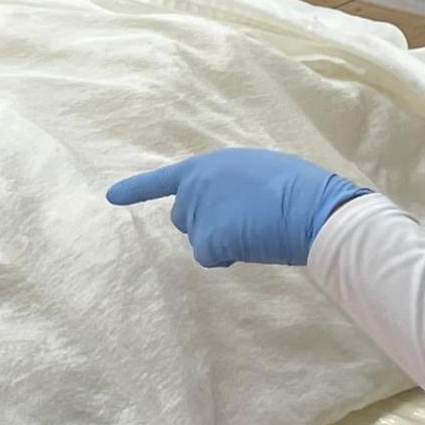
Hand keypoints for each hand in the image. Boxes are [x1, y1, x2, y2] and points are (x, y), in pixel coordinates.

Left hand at [106, 148, 368, 266]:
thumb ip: (230, 184)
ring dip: (220, 241)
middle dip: (208, 225)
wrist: (313, 206)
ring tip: (255, 230)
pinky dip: (227, 258)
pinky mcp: (206, 236)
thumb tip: (230, 205)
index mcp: (207, 165)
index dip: (136, 189)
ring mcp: (197, 210)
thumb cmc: (299, 189)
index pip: (163, 179)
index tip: (111, 197)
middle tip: (246, 222)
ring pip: (198, 239)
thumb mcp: (257, 172)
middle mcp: (193, 186)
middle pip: (184, 217)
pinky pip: (208, 258)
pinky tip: (251, 244)